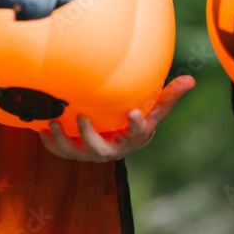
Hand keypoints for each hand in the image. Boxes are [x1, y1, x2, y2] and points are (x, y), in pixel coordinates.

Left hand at [39, 75, 194, 161]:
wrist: (122, 136)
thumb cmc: (140, 116)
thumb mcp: (155, 108)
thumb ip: (170, 96)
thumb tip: (191, 79)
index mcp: (135, 138)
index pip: (138, 134)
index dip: (136, 126)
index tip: (134, 114)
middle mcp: (114, 149)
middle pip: (102, 151)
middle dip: (90, 137)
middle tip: (81, 117)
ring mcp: (94, 153)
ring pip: (77, 154)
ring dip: (63, 142)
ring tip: (52, 124)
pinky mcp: (79, 151)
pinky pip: (63, 151)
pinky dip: (51, 143)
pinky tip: (41, 129)